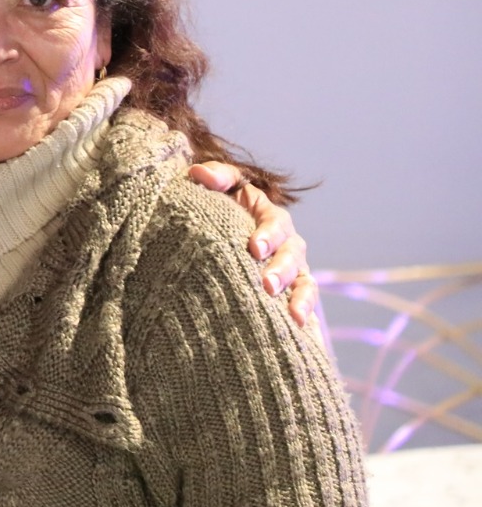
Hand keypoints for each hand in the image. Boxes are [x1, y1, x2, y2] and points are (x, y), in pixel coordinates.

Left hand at [187, 161, 316, 329]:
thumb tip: (198, 173)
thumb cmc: (219, 207)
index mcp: (269, 216)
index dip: (268, 235)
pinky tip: (303, 333)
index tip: (253, 248)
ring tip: (293, 315)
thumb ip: (214, 176)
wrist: (215, 234)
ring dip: (300, 298)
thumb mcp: (219, 187)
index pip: (275, 223)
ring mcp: (291, 270)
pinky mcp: (290, 294)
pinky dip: (307, 318)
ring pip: (304, 282)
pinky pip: (304, 305)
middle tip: (267, 284)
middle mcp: (285, 244)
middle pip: (292, 255)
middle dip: (281, 270)